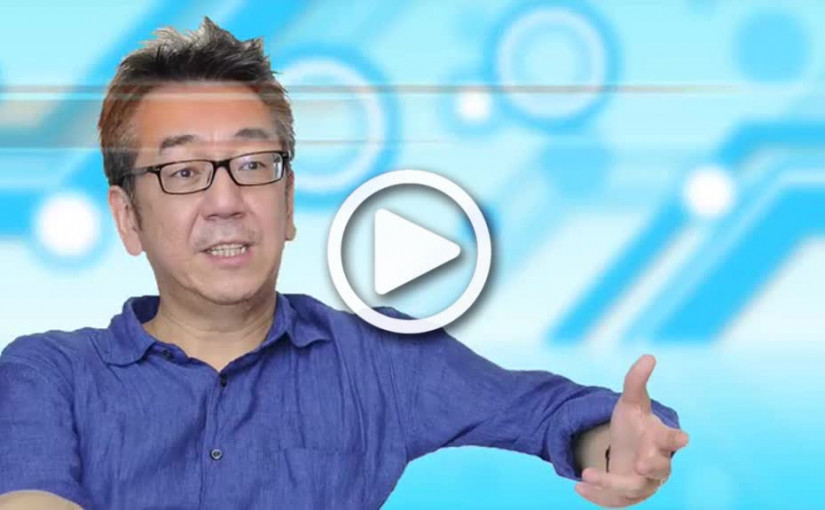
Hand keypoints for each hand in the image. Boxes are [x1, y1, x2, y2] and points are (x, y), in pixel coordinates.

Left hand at [575, 355, 688, 507]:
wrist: (625, 450)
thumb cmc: (634, 425)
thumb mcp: (630, 402)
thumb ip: (636, 381)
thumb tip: (649, 356)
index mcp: (660, 439)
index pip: (672, 439)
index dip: (676, 438)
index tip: (682, 437)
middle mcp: (658, 464)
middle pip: (660, 469)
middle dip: (651, 465)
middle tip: (639, 460)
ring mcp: (644, 483)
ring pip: (634, 489)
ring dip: (611, 483)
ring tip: (586, 474)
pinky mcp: (628, 497)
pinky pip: (615, 502)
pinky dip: (597, 496)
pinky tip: (578, 488)